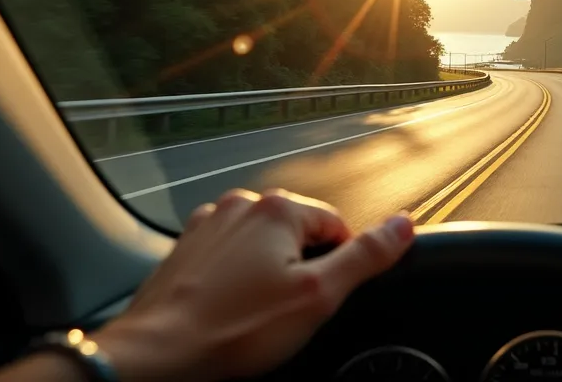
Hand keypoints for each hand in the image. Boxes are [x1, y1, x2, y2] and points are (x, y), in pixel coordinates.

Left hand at [93, 189, 414, 381]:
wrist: (157, 355)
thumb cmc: (233, 331)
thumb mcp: (318, 297)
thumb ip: (366, 256)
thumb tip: (404, 224)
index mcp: (278, 208)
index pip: (338, 228)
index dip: (337, 269)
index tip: (316, 300)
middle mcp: (242, 205)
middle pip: (299, 235)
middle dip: (300, 271)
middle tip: (283, 313)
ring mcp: (210, 224)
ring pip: (263, 247)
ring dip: (267, 275)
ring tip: (252, 315)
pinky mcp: (187, 248)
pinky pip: (230, 258)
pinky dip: (236, 282)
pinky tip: (230, 310)